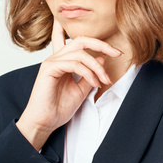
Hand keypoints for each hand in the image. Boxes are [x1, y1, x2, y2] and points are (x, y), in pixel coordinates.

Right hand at [16, 18, 121, 144]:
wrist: (45, 122)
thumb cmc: (59, 108)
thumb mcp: (82, 90)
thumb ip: (90, 74)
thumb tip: (103, 58)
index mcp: (64, 61)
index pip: (75, 42)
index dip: (96, 40)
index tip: (115, 50)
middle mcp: (57, 58)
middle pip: (81, 41)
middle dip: (102, 45)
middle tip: (117, 53)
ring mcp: (52, 62)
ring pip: (81, 53)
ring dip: (97, 67)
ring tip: (105, 80)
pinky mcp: (49, 68)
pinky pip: (74, 64)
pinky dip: (88, 73)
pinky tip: (95, 83)